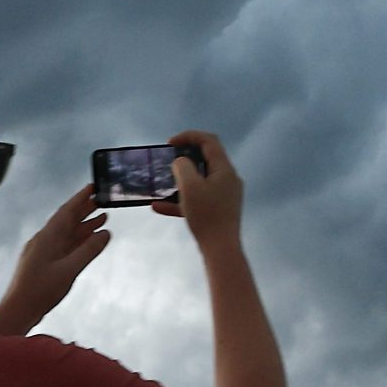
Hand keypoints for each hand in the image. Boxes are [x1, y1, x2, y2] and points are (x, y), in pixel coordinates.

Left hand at [0, 186, 111, 334]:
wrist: (18, 310)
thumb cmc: (40, 290)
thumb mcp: (69, 270)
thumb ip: (88, 251)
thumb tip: (105, 233)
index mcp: (48, 237)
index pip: (67, 211)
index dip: (80, 198)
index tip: (92, 187)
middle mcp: (45, 240)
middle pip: (67, 220)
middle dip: (84, 210)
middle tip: (102, 201)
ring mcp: (44, 251)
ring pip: (67, 233)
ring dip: (84, 226)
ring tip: (102, 219)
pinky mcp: (45, 262)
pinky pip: (65, 245)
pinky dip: (78, 241)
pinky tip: (89, 242)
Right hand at [152, 129, 242, 247]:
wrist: (221, 250)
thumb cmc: (207, 215)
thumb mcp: (190, 186)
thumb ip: (183, 166)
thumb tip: (181, 161)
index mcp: (224, 169)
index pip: (209, 141)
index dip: (189, 136)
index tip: (169, 143)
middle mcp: (228, 179)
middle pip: (205, 159)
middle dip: (184, 158)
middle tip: (167, 161)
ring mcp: (225, 196)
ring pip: (199, 181)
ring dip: (179, 180)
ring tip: (162, 182)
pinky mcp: (219, 210)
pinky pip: (197, 199)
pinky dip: (180, 200)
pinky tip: (158, 207)